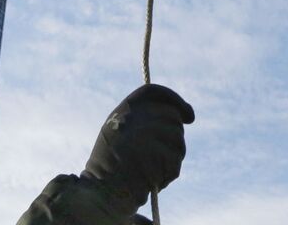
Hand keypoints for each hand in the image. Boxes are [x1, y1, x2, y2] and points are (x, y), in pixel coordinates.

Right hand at [83, 84, 194, 199]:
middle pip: (172, 117)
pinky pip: (175, 160)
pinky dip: (169, 173)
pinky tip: (153, 181)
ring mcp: (142, 132)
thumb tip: (186, 115)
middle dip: (175, 137)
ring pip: (177, 139)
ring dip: (173, 158)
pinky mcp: (151, 152)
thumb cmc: (111, 170)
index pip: (154, 92)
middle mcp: (132, 115)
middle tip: (167, 156)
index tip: (189, 116)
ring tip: (155, 172)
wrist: (98, 195)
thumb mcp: (121, 136)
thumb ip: (145, 121)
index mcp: (122, 110)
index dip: (174, 100)